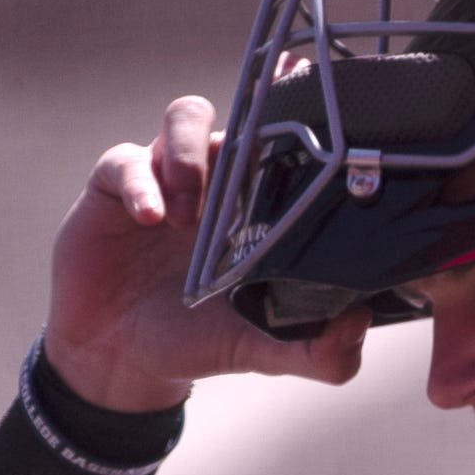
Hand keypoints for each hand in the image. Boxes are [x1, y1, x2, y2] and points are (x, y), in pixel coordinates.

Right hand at [41, 95, 372, 410]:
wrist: (122, 358)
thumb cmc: (199, 341)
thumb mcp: (262, 350)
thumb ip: (317, 351)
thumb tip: (358, 325)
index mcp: (262, 206)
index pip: (291, 149)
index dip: (302, 134)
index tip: (313, 145)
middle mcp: (219, 180)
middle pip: (245, 116)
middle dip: (250, 131)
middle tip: (244, 189)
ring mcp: (168, 176)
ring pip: (186, 116)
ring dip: (193, 152)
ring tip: (189, 213)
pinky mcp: (116, 184)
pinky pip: (128, 161)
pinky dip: (141, 183)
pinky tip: (151, 217)